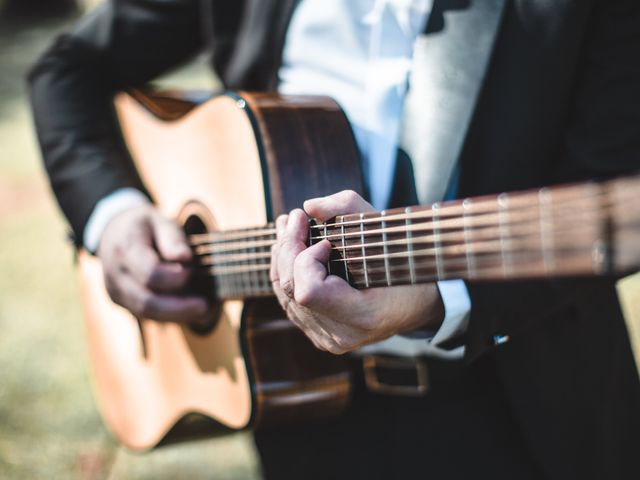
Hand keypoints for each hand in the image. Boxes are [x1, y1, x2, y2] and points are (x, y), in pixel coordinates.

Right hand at [98, 204, 209, 323]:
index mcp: (125, 249)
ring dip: (177, 315)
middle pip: (146, 302)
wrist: (113, 232)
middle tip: (205, 306)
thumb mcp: (160, 221)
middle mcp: (115, 275)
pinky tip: (190, 310)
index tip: (193, 273)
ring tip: (203, 311)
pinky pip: (146, 314)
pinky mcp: (121, 302)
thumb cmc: (145, 227)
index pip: (149, 273)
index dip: (174, 278)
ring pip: (146, 313)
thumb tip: (185, 259)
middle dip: (178, 308)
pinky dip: (169, 315)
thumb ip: (173, 239)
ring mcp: (115, 291)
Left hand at [270, 190, 443, 353]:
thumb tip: (309, 206)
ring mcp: (328, 338)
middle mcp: (342, 334)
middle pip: (292, 289)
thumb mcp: (385, 228)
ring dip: (282, 256)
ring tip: (287, 227)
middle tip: (293, 218)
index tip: (326, 240)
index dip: (307, 260)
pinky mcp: (319, 335)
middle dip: (287, 247)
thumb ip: (346, 207)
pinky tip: (288, 250)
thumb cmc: (404, 261)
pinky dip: (286, 272)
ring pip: (285, 295)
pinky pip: (289, 302)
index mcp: (363, 316)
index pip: (309, 291)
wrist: (418, 303)